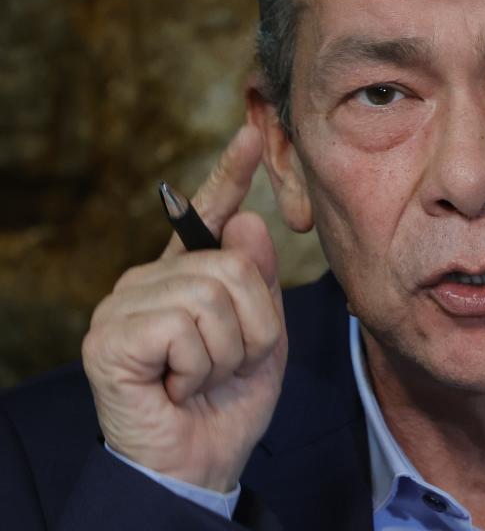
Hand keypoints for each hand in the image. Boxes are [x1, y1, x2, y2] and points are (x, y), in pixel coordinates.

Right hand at [82, 124, 287, 491]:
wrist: (203, 462)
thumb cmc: (229, 400)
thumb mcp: (263, 335)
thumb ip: (258, 279)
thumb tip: (247, 220)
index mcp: (183, 276)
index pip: (206, 214)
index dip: (228, 173)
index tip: (250, 133)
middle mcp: (147, 281)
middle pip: (232, 266)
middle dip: (253, 327)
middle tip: (229, 364)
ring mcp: (123, 307)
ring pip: (213, 294)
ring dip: (230, 351)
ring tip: (204, 377)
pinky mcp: (109, 338)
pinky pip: (184, 325)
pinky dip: (201, 364)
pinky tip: (179, 385)